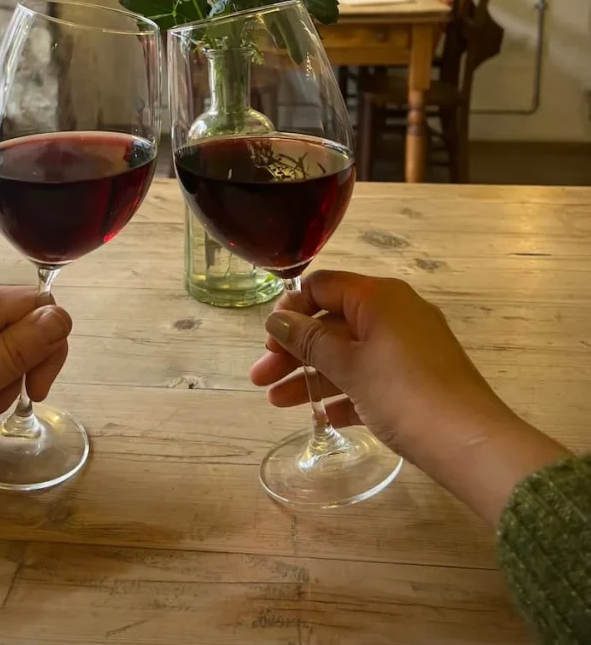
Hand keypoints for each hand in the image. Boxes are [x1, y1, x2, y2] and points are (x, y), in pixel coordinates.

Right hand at [251, 271, 568, 524]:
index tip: (267, 340)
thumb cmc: (403, 394)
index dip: (291, 309)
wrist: (470, 444)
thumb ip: (309, 340)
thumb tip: (277, 319)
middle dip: (293, 350)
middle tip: (260, 379)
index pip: (323, 286)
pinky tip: (321, 417)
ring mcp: (409, 346)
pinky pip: (370, 376)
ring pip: (348, 352)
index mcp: (379, 297)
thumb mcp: (349, 366)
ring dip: (311, 375)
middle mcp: (395, 313)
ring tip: (276, 403)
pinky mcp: (417, 378)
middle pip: (332, 322)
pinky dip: (344, 392)